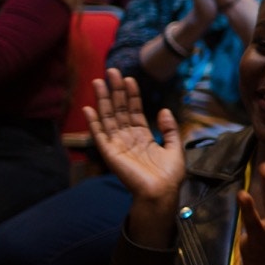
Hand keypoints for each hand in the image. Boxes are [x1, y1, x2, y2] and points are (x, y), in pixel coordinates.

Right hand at [83, 68, 183, 205]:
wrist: (162, 192)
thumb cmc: (169, 175)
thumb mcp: (175, 147)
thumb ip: (169, 128)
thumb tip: (163, 110)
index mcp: (143, 136)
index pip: (135, 111)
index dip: (132, 95)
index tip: (130, 79)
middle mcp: (128, 138)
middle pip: (120, 110)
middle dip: (116, 91)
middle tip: (112, 71)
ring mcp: (118, 145)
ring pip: (108, 118)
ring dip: (103, 100)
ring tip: (99, 82)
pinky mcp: (110, 154)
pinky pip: (100, 136)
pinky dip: (94, 122)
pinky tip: (89, 108)